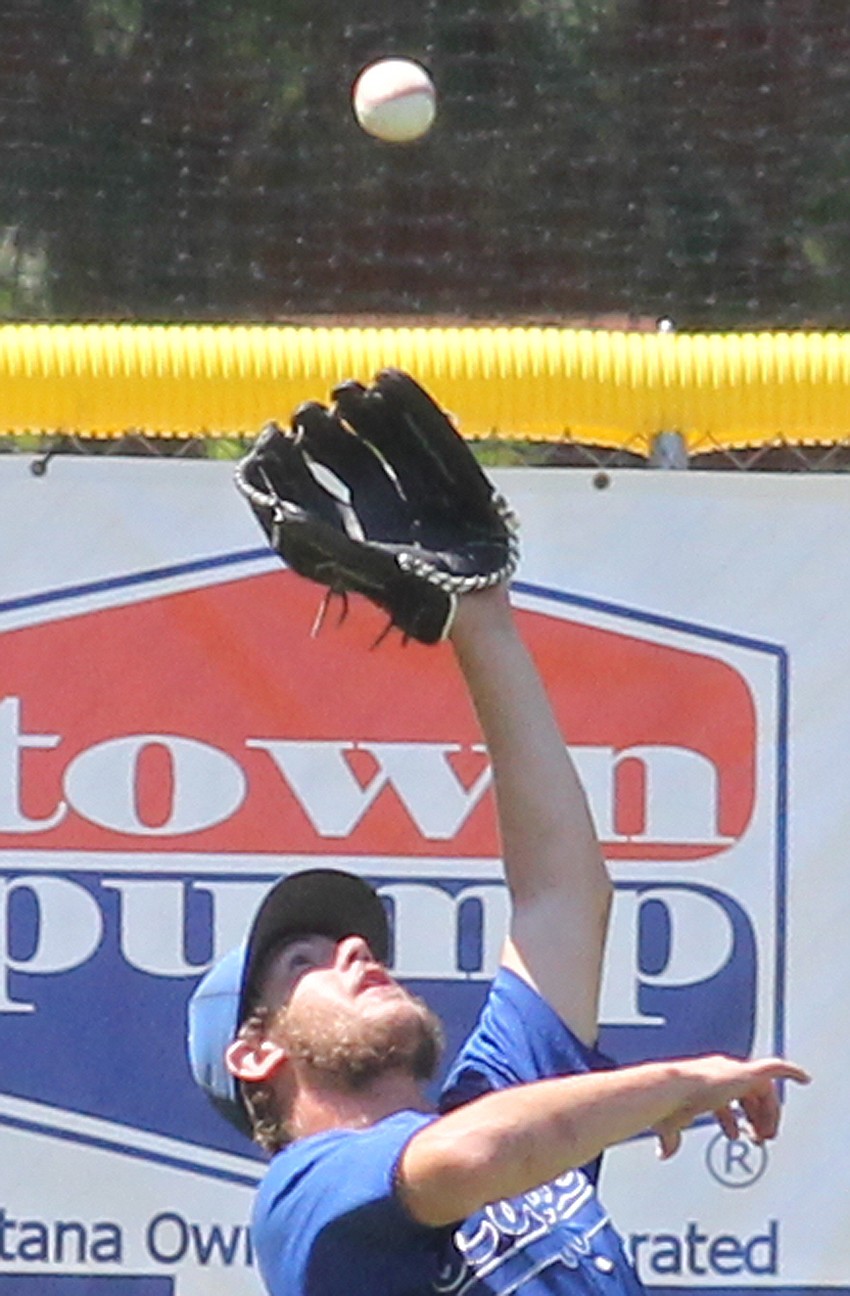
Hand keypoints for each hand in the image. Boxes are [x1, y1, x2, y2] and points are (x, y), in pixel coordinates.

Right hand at [653, 1055, 810, 1159]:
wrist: (673, 1088)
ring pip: (762, 1091)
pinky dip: (791, 1071)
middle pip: (746, 1095)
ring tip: (770, 1135)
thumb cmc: (668, 1102)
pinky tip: (804, 1078)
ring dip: (769, 1113)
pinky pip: (777, 1068)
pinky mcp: (749, 1072)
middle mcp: (720, 1073)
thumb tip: (664, 1152)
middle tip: (761, 1138)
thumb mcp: (671, 1122)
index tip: (736, 1135)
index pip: (723, 1100)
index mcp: (702, 1081)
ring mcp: (735, 1071)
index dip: (730, 1119)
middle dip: (755, 1117)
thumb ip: (671, 1138)